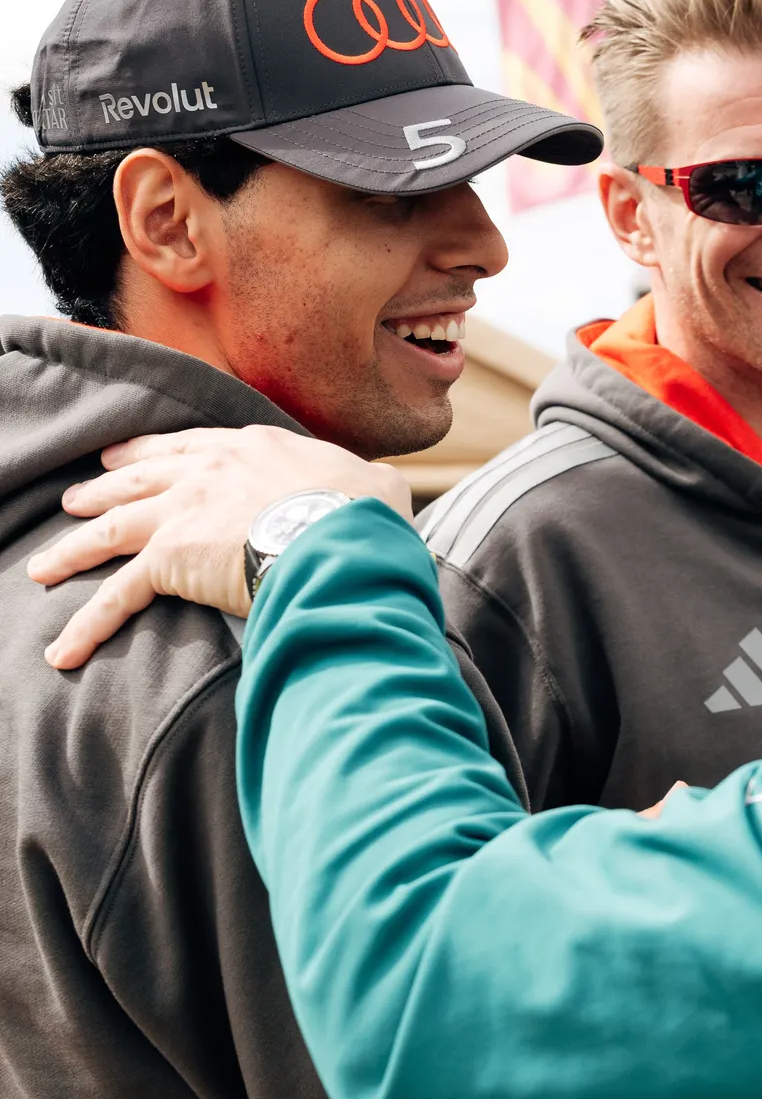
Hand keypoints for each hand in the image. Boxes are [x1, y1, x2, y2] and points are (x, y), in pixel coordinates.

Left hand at [29, 427, 411, 670]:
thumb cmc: (366, 513)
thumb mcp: (373, 483)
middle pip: (138, 478)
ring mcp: (181, 512)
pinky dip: (86, 625)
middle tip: (78, 497)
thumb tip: (381, 494)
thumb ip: (363, 484)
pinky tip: (63, 652)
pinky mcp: (169, 560)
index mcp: (252, 448)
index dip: (153, 453)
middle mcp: (206, 471)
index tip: (127, 459)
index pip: (189, 446)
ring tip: (42, 566)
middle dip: (102, 490)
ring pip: (110, 530)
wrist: (340, 533)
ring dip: (72, 549)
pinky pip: (115, 597)